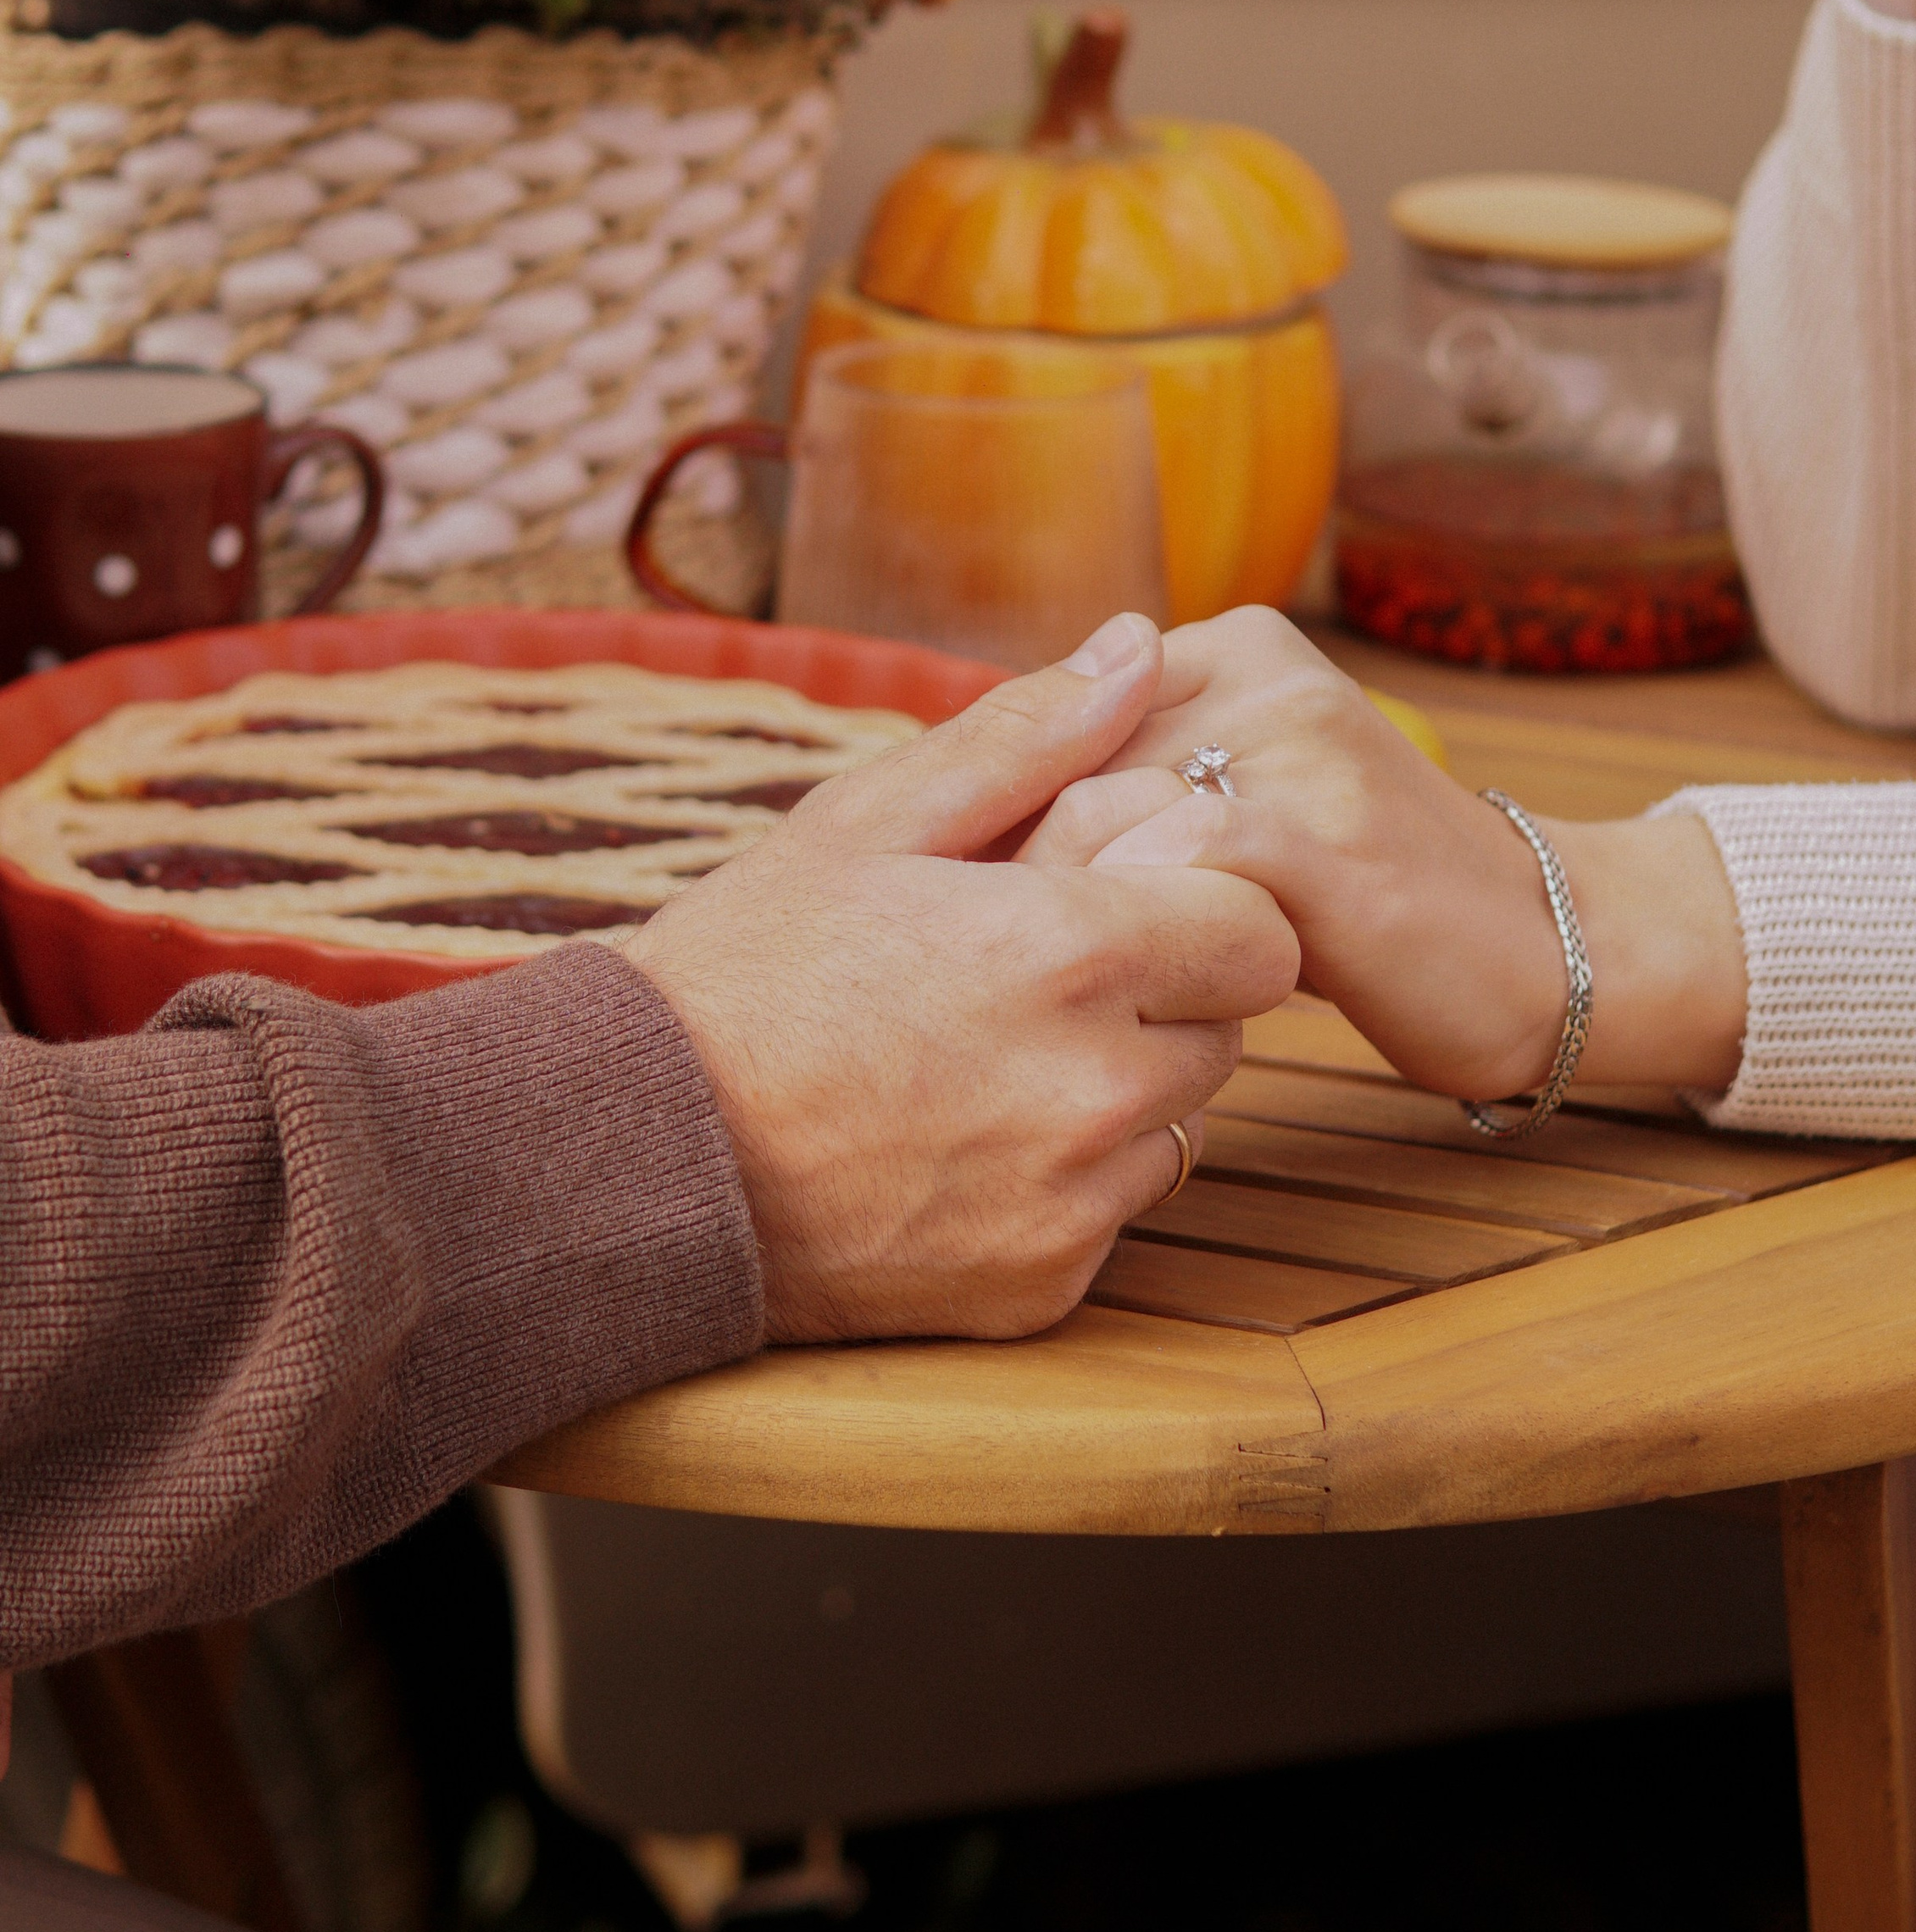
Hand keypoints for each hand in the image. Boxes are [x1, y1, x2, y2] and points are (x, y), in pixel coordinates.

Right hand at [627, 612, 1298, 1343]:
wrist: (637, 1160)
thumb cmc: (744, 971)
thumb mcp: (863, 821)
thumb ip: (1023, 736)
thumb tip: (1140, 644)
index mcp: (1070, 952)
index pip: (1262, 930)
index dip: (1200, 905)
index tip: (1118, 902)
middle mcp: (1097, 1087)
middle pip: (1231, 1028)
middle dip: (1164, 993)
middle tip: (1035, 981)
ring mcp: (1074, 1199)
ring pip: (1179, 1124)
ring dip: (1121, 1091)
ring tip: (987, 1063)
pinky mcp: (1043, 1287)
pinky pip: (1113, 1215)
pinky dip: (1065, 1184)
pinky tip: (960, 1149)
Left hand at [1022, 610, 1746, 1103]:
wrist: (1546, 946)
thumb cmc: (1363, 899)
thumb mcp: (1243, 805)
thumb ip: (1135, 779)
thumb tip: (981, 816)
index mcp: (1235, 646)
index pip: (1052, 712)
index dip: (997, 819)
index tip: (983, 909)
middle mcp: (1262, 673)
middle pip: (1062, 759)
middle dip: (1017, 867)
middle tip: (1005, 962)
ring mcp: (1300, 749)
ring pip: (1102, 806)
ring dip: (1061, 906)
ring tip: (1062, 985)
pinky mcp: (1327, 838)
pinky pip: (1181, 860)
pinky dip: (1135, 921)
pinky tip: (1132, 986)